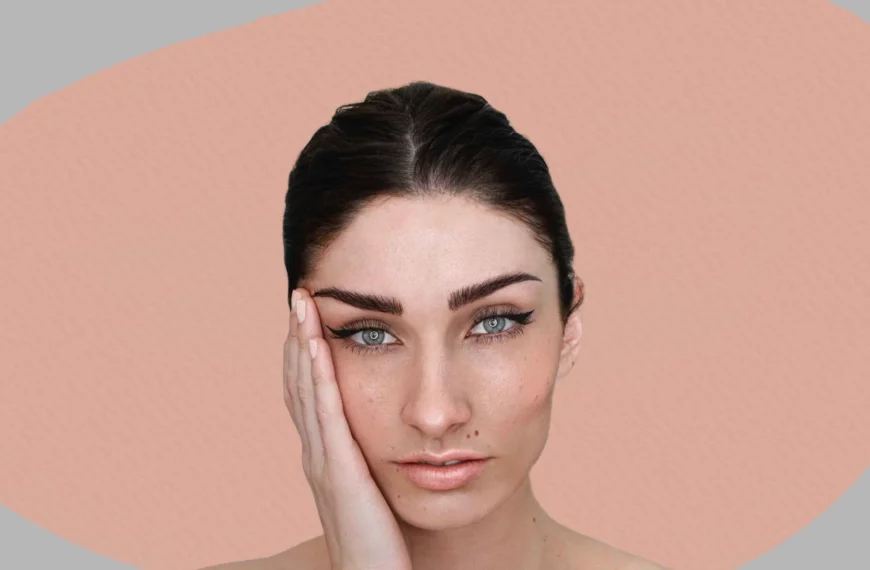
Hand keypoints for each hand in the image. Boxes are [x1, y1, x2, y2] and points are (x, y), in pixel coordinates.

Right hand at [283, 288, 412, 569]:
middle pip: (300, 382)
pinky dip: (317, 375)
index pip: (312, 391)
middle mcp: (318, 452)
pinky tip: (315, 345)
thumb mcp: (375, 489)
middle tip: (300, 294)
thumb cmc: (381, 542)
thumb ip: (373, 459)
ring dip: (301, 343)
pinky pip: (326, 413)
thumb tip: (388, 430)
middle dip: (298, 336)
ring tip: (302, 303)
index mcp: (328, 454)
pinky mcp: (339, 471)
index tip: (311, 313)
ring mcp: (323, 461)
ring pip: (307, 389)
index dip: (306, 351)